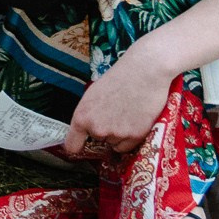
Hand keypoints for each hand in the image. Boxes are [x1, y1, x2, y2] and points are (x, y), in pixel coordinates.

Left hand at [61, 43, 176, 161]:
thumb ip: (88, 115)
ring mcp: (116, 134)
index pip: (72, 146)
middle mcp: (97, 129)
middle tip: (115, 114)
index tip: (83, 145)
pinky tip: (135, 120)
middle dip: (105, 132)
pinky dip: (131, 138)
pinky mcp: (135, 136)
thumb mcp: (92, 95)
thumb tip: (87, 129)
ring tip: (127, 114)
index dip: (78, 146)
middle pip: (98, 141)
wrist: (145, 71)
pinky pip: (128, 146)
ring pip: (114, 144)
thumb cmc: (119, 78)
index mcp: (81, 117)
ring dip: (119, 135)